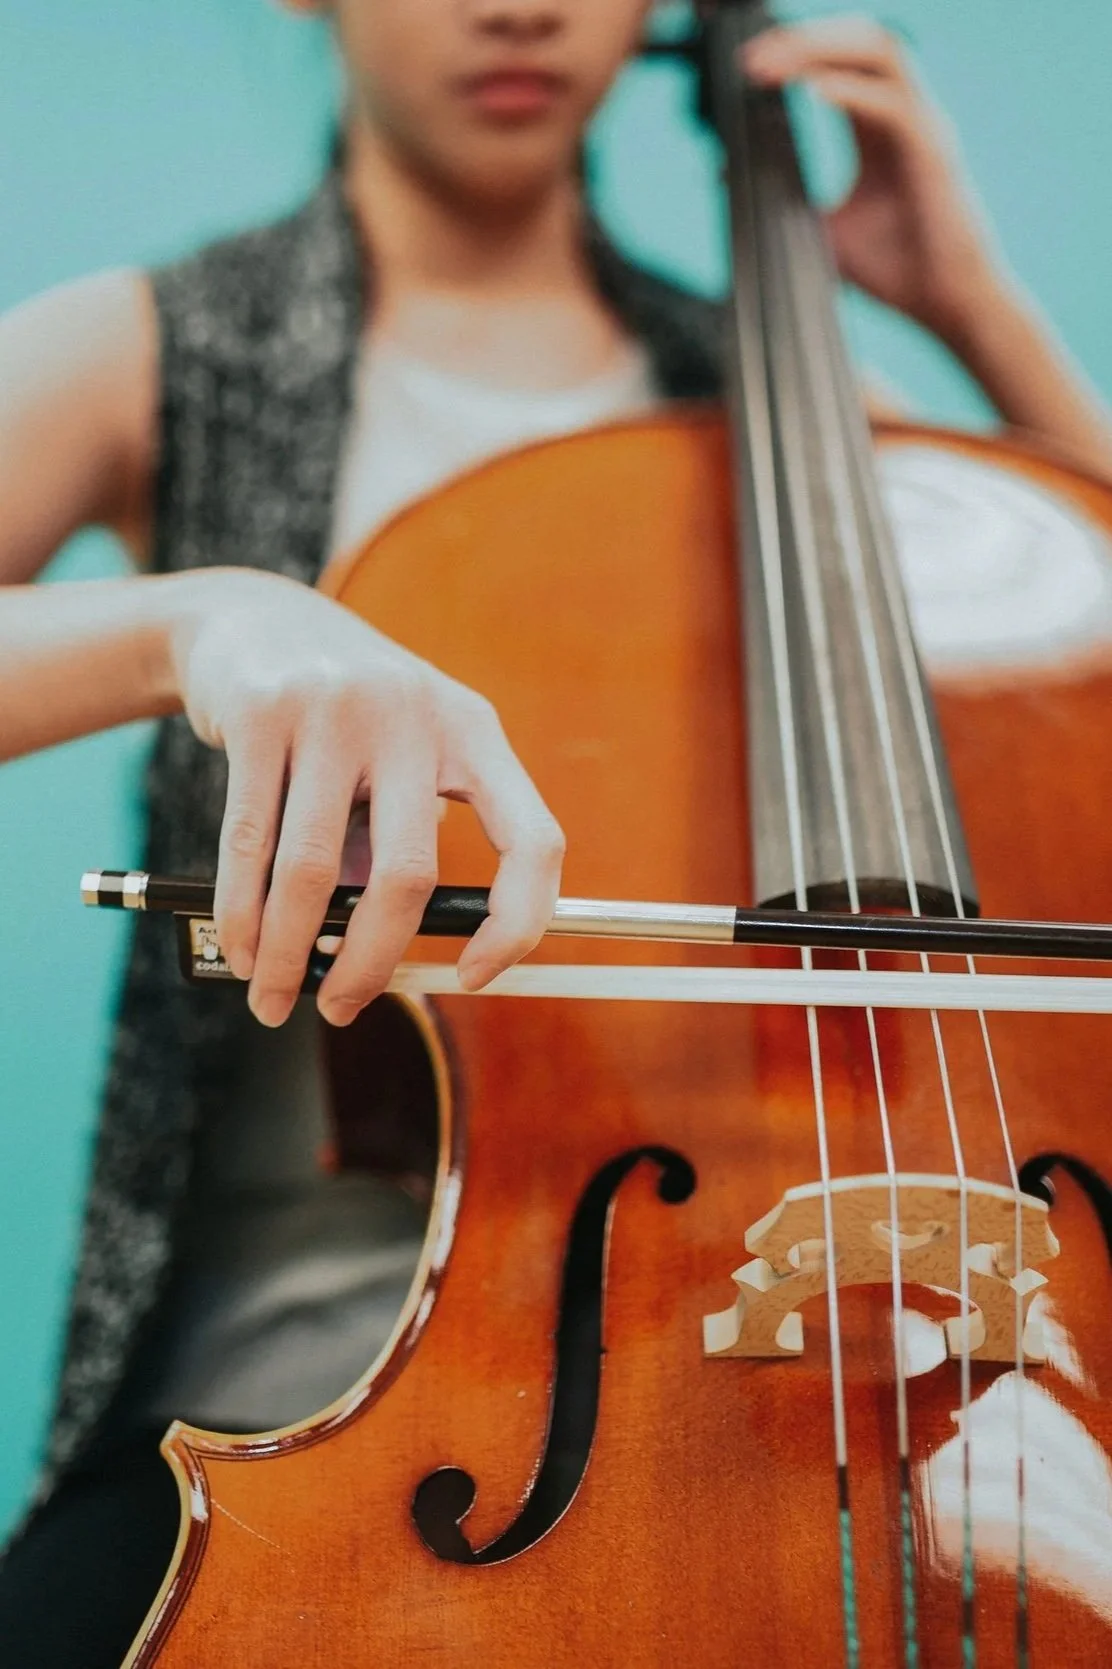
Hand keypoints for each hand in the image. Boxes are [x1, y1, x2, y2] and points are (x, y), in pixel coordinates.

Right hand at [168, 568, 563, 1027]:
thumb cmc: (343, 714)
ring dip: (289, 952)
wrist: (251, 617)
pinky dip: (242, 912)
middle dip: (370, 964)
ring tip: (273, 996)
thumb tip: (373, 955)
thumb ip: (398, 841)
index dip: (518, 924)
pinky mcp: (261, 711)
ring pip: (312, 869)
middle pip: (409, 876)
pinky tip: (242, 947)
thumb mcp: (399, 756)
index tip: (475, 977)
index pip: (533, 841)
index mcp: (473, 732)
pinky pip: (249, 841)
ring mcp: (336, 708)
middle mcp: (415, 715)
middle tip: (342, 1008)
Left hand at [743, 18, 1002, 343]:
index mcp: (880, 127)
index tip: (747, 67)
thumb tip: (722, 173)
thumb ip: (782, 194)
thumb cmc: (897, 270)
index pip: (841, 62)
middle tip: (752, 60)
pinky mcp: (934, 155)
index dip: (796, 53)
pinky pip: (892, 107)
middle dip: (804, 40)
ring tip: (774, 66)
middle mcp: (905, 115)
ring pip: (880, 54)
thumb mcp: (823, 227)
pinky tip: (814, 92)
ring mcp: (923, 128)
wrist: (946, 306)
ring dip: (823, 51)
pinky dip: (851, 93)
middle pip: (858, 41)